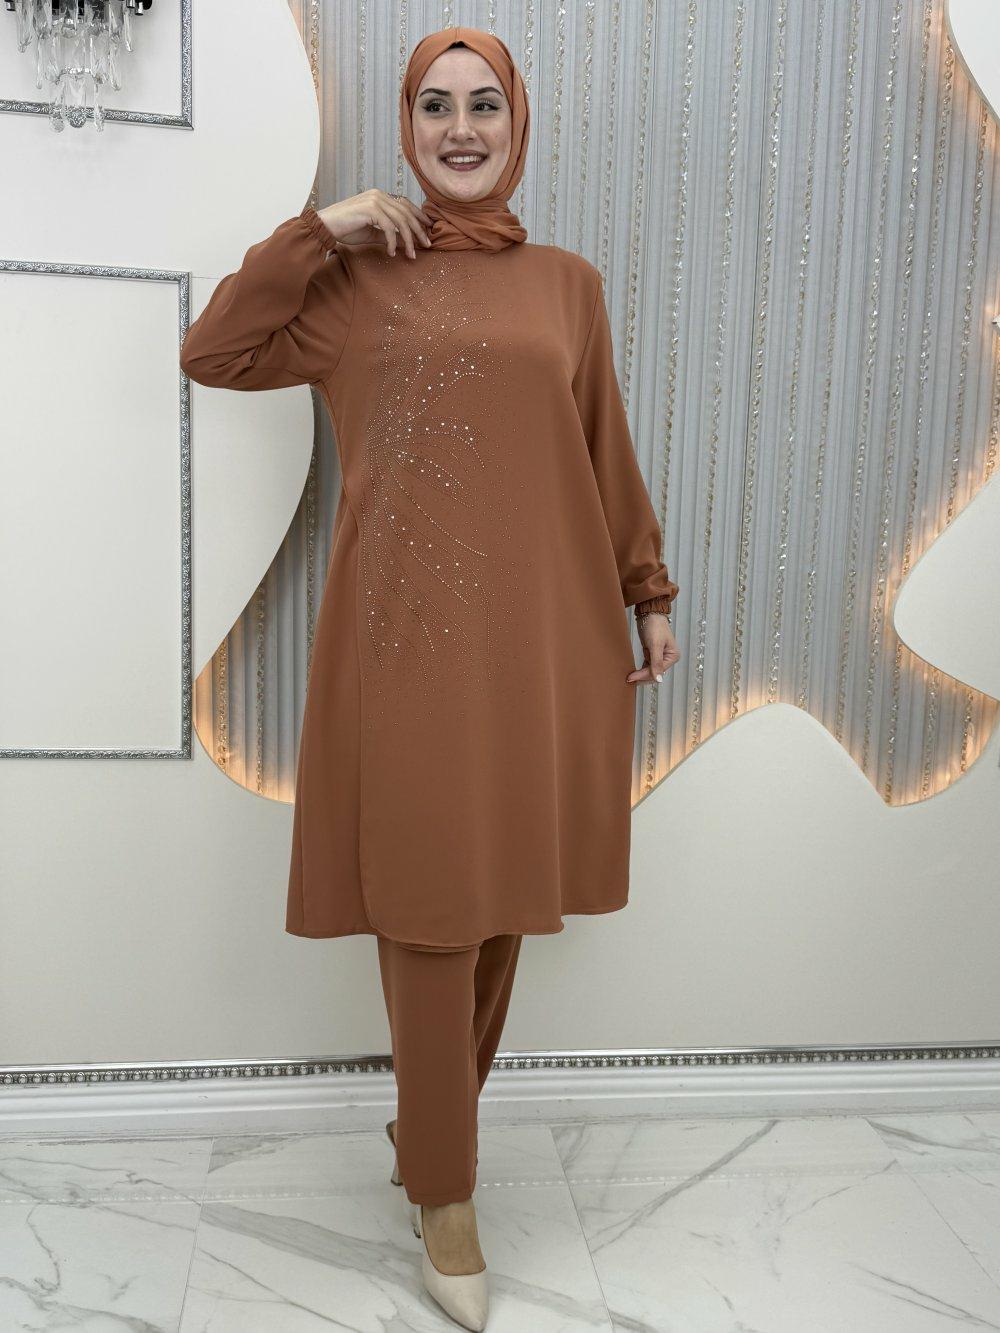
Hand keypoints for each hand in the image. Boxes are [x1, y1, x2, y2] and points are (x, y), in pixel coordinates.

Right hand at [317, 189, 432, 257]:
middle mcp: (379, 195)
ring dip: (408, 240)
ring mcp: (375, 200)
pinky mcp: (370, 209)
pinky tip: (391, 253)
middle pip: (407, 212)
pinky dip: (392, 241)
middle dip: (419, 230)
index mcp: (380, 196)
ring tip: (411, 254)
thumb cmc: (345, 229)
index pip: (406, 205)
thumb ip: (387, 234)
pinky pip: (389, 227)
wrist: (325, 226)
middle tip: (427, 245)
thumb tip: (404, 242)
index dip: (419, 217)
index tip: (428, 231)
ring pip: (401, 220)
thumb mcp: (371, 232)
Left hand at [627, 612, 679, 684]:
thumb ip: (657, 663)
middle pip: (654, 673)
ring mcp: (660, 657)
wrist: (649, 614)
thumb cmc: (655, 626)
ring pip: (650, 671)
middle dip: (642, 677)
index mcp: (673, 657)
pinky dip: (640, 669)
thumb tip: (659, 679)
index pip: (657, 671)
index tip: (631, 677)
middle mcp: (668, 658)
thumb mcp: (655, 645)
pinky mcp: (652, 654)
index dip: (644, 675)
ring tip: (629, 678)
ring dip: (641, 675)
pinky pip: (646, 665)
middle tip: (628, 679)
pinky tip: (633, 673)